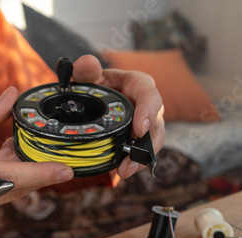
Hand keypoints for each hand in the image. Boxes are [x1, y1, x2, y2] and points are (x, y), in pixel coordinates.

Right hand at [0, 87, 73, 227]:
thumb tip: (11, 95)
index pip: (10, 177)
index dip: (41, 174)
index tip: (67, 171)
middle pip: (15, 187)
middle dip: (31, 167)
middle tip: (34, 144)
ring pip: (7, 193)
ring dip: (15, 171)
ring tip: (5, 144)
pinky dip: (3, 181)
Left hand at [72, 55, 164, 177]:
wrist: (88, 97)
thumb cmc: (93, 83)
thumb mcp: (88, 75)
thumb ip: (85, 69)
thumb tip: (87, 62)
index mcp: (137, 83)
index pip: (149, 94)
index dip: (148, 111)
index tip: (139, 129)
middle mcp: (147, 103)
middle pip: (156, 123)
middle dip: (147, 145)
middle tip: (132, 161)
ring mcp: (145, 122)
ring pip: (152, 141)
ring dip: (141, 158)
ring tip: (125, 171)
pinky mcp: (138, 137)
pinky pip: (142, 150)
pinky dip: (134, 162)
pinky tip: (123, 172)